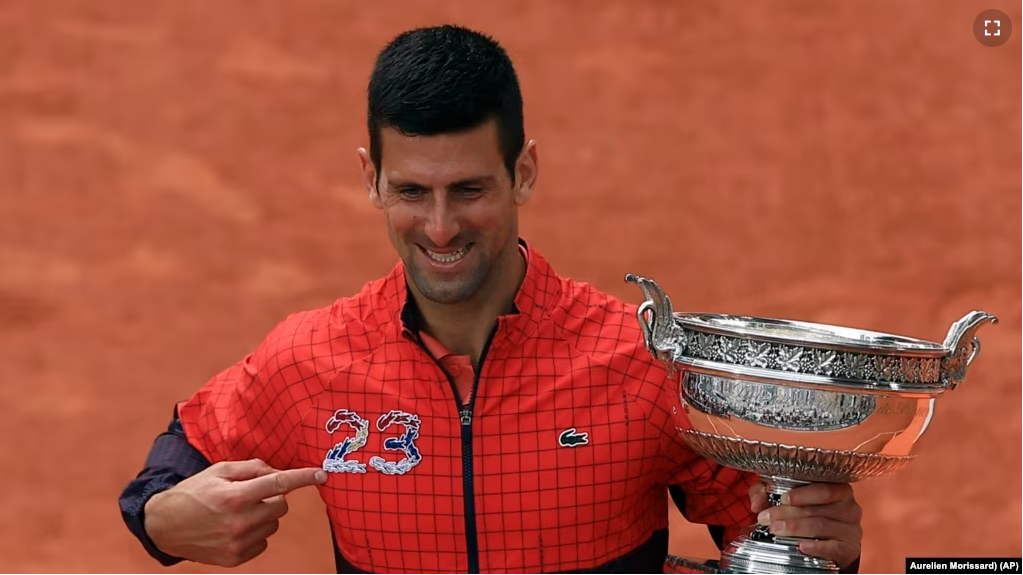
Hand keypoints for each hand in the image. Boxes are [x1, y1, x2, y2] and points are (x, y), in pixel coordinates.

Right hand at [144, 459, 327, 566]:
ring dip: (264, 515)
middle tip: (250, 495)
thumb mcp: (218, 470)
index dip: (303, 477)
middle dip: (272, 497)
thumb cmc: (194, 493)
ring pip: (273, 524)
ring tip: (238, 512)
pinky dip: (256, 533)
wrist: (164, 526)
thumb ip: (251, 468)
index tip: (322, 474)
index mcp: (235, 496)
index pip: (279, 483)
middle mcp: (239, 521)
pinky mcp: (236, 558)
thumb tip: (278, 472)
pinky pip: (264, 542)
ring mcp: (238, 543)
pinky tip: (235, 528)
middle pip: (280, 505)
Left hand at [750, 481, 861, 568]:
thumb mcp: (786, 497)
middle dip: (787, 513)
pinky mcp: (849, 548)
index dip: (803, 493)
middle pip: (817, 508)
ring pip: (821, 526)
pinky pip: (833, 547)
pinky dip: (816, 547)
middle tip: (766, 518)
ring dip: (795, 528)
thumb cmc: (807, 513)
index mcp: (837, 489)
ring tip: (775, 530)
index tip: (783, 498)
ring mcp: (851, 528)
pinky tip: (801, 546)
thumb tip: (756, 502)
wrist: (829, 542)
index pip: (824, 488)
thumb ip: (767, 493)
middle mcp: (849, 507)